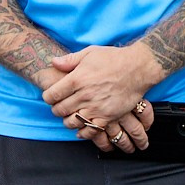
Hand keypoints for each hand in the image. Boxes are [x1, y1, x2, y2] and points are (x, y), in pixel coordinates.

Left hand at [41, 45, 160, 152]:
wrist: (137, 68)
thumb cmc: (114, 58)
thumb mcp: (90, 52)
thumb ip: (70, 60)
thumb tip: (54, 62)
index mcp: (77, 79)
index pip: (52, 95)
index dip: (48, 97)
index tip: (50, 96)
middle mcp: (84, 95)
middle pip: (60, 109)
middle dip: (56, 109)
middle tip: (58, 106)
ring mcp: (96, 108)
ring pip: (72, 122)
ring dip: (67, 120)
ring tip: (69, 116)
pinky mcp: (107, 117)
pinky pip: (90, 130)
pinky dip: (82, 132)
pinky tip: (81, 129)